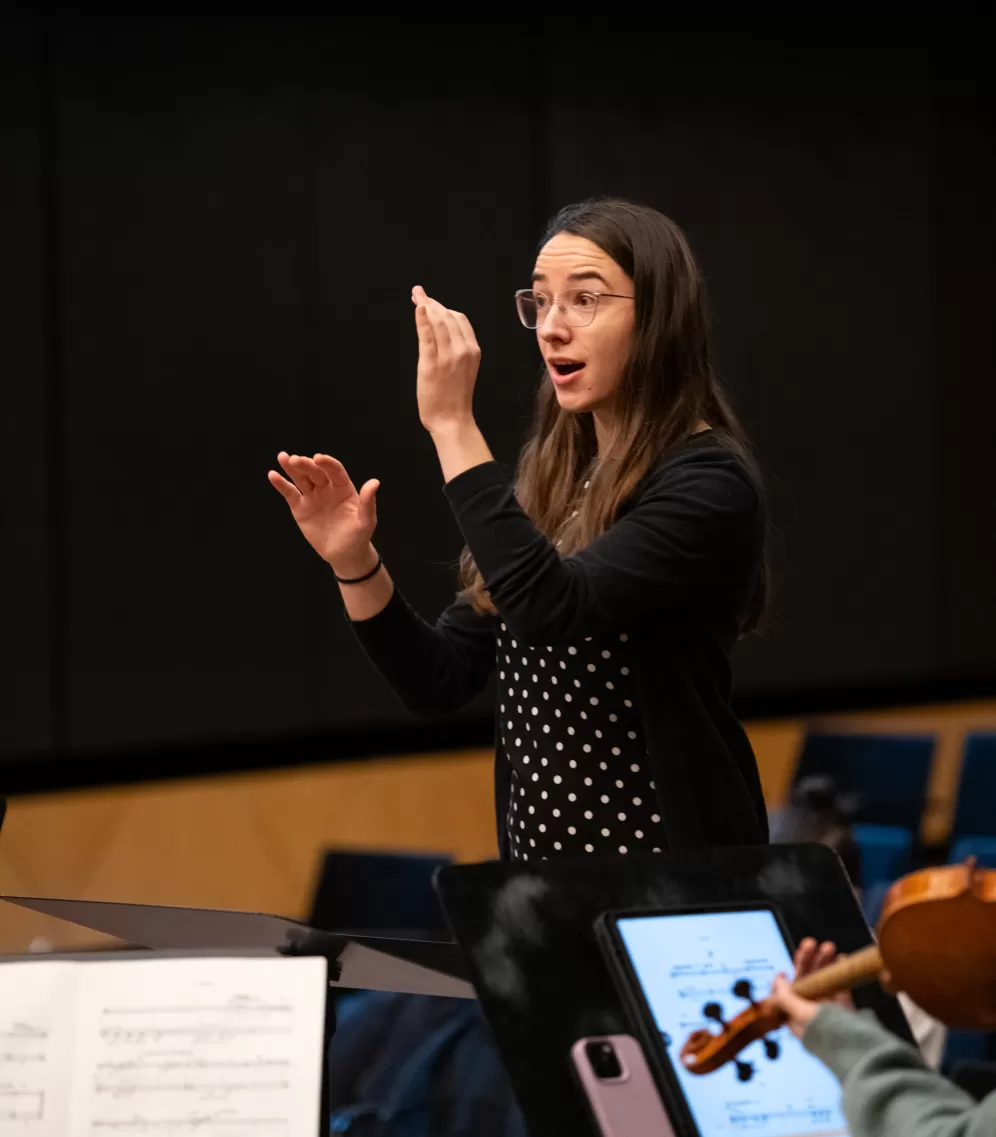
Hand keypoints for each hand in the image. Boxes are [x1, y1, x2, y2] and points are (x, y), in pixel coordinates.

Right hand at [267, 452, 379, 573]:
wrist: (344, 554)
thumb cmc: (358, 536)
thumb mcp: (366, 520)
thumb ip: (368, 502)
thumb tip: (375, 482)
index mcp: (343, 488)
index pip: (335, 471)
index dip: (327, 463)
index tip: (318, 457)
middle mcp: (327, 488)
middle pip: (315, 472)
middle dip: (306, 465)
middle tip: (294, 459)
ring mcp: (312, 497)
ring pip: (301, 479)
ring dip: (291, 468)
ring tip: (282, 457)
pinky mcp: (300, 508)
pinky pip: (290, 493)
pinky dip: (281, 484)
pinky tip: (273, 474)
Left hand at [412, 284, 480, 432]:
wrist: (452, 420)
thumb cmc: (455, 398)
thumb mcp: (465, 369)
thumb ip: (458, 349)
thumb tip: (444, 332)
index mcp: (473, 350)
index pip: (460, 319)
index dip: (445, 307)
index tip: (432, 302)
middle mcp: (463, 349)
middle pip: (448, 316)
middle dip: (433, 302)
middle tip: (419, 294)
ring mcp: (447, 355)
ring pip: (437, 322)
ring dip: (426, 305)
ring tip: (416, 297)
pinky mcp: (431, 363)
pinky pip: (427, 335)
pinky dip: (422, 319)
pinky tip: (418, 308)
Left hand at [769, 938, 854, 1038]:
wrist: (861, 1051)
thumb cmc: (827, 1033)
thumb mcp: (801, 1014)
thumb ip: (787, 997)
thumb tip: (777, 981)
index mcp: (796, 1017)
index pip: (786, 995)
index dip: (784, 981)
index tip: (784, 970)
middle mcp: (811, 1012)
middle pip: (805, 982)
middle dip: (808, 962)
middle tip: (812, 943)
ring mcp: (830, 1009)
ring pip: (823, 980)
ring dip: (824, 962)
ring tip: (830, 947)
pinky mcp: (847, 1008)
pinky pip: (841, 986)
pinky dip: (840, 971)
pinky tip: (841, 959)